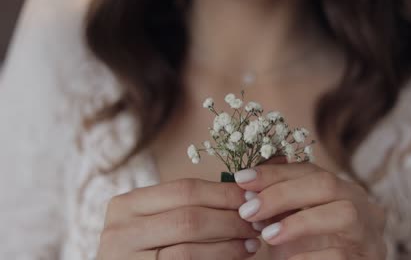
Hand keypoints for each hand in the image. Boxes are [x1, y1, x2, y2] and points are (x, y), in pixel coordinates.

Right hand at [97, 178, 260, 259]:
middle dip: (230, 219)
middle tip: (257, 222)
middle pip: (189, 218)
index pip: (184, 190)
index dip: (223, 193)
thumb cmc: (147, 245)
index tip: (251, 197)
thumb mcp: (156, 219)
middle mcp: (120, 231)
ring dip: (229, 245)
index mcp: (127, 204)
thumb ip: (188, 205)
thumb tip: (242, 192)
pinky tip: (236, 257)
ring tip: (252, 242)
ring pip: (189, 250)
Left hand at [234, 161, 386, 259]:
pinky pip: (341, 254)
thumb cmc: (309, 249)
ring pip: (344, 213)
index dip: (274, 172)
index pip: (309, 170)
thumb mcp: (292, 221)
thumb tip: (248, 193)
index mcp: (342, 189)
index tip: (242, 179)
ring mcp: (370, 233)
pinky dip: (309, 257)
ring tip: (267, 236)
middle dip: (282, 194)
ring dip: (299, 222)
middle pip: (327, 184)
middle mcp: (362, 204)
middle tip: (248, 211)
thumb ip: (277, 205)